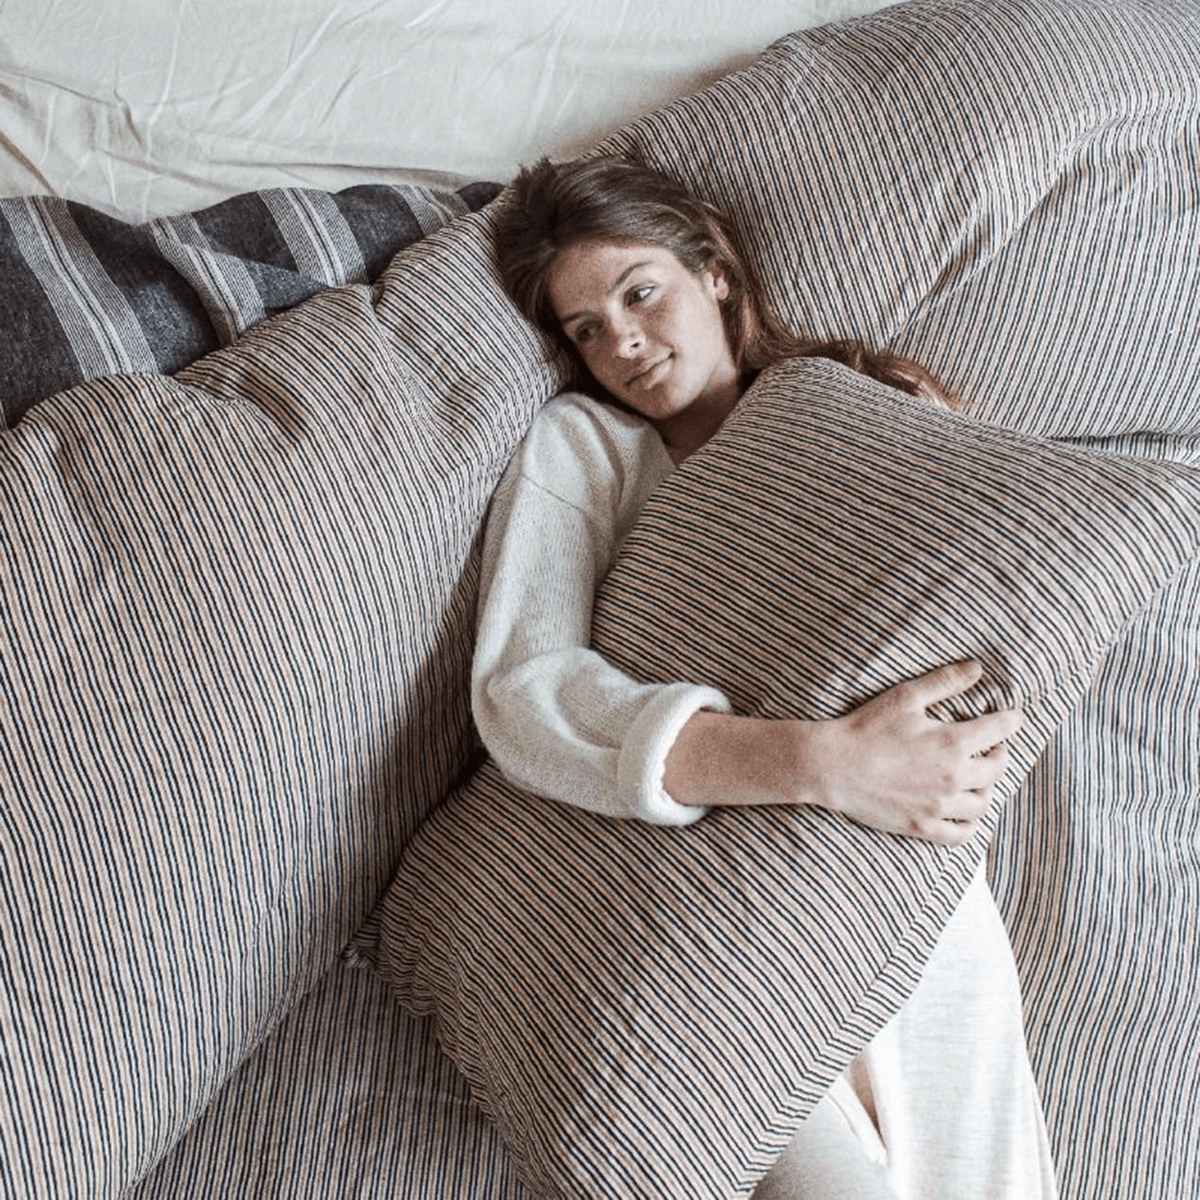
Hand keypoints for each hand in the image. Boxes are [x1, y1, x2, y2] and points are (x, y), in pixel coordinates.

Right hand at [808, 660, 1021, 846]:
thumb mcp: (906, 696)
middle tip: (995, 748)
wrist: (832, 766)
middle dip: (1001, 755)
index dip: (1011, 721)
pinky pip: (961, 835)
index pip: (999, 730)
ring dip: (988, 789)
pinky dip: (970, 825)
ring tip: (980, 780)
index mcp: (953, 742)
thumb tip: (978, 668)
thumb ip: (945, 681)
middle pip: (997, 770)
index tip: (1014, 718)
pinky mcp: (922, 827)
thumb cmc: (866, 727)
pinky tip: (965, 812)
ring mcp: (939, 806)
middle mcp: (953, 777)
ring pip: (983, 803)